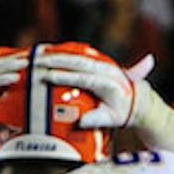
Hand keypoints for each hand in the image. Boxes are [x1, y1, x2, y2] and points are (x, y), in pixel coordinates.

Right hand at [33, 50, 149, 129]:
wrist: (136, 99)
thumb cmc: (120, 112)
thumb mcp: (110, 119)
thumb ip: (96, 119)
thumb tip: (80, 121)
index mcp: (108, 83)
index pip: (83, 78)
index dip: (65, 76)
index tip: (48, 76)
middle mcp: (106, 69)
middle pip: (79, 61)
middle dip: (57, 60)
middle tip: (38, 61)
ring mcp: (102, 62)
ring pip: (78, 54)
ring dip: (59, 53)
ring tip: (40, 53)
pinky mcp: (97, 60)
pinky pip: (79, 53)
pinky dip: (64, 51)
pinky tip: (50, 51)